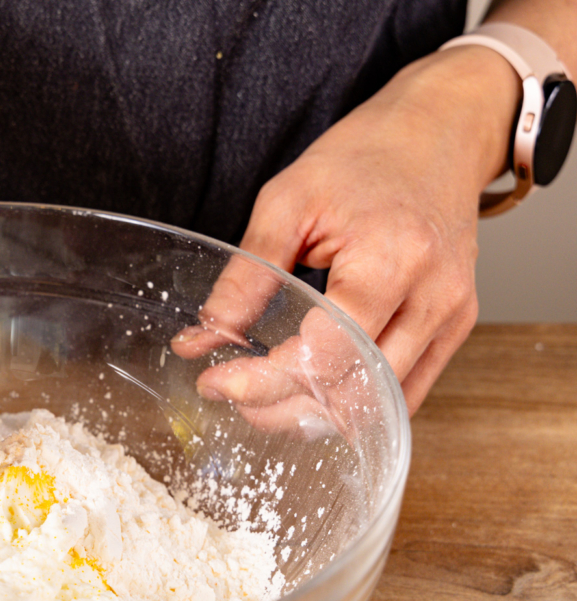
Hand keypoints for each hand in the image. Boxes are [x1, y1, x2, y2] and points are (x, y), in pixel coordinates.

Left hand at [175, 45, 519, 423]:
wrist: (437, 132)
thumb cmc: (364, 158)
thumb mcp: (286, 202)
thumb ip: (244, 279)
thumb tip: (199, 339)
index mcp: (390, 260)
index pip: (324, 353)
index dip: (264, 381)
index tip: (214, 383)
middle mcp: (432, 297)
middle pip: (354, 393)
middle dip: (283, 408)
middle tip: (232, 396)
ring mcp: (451, 316)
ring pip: (380, 405)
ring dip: (316, 414)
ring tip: (264, 399)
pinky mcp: (456, 326)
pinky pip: (405, 393)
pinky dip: (355, 406)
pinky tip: (311, 396)